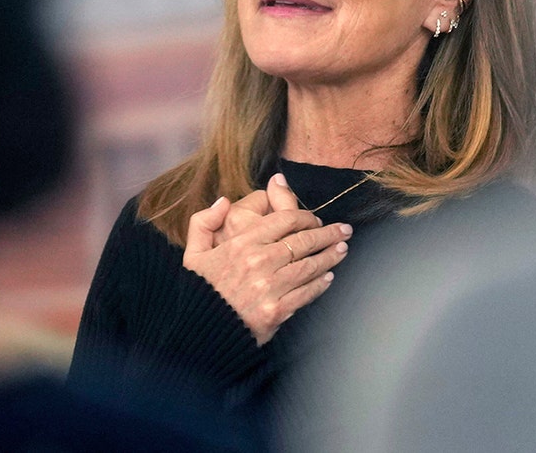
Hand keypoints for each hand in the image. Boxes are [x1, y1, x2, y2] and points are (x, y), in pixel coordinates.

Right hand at [184, 174, 352, 344]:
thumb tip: (223, 201)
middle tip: (343, 230)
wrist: (199, 333)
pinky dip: (320, 284)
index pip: (285, 220)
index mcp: (241, 243)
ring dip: (330, 256)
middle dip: (328, 233)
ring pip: (310, 266)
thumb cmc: (198, 291)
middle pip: (303, 241)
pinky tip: (328, 277)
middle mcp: (258, 262)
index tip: (315, 219)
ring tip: (342, 249)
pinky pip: (306, 293)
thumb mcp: (192, 254)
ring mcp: (269, 287)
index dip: (306, 216)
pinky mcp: (277, 310)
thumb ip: (204, 222)